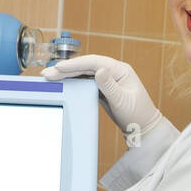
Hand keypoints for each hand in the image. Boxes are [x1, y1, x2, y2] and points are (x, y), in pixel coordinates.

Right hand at [43, 54, 162, 142]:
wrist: (143, 127)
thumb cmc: (137, 115)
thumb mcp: (122, 101)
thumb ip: (109, 85)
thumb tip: (98, 70)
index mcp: (120, 70)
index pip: (94, 62)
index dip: (76, 64)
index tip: (59, 68)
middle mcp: (113, 71)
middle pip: (86, 66)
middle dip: (66, 69)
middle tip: (47, 73)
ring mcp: (107, 79)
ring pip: (83, 73)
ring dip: (67, 74)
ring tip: (49, 77)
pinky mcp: (102, 88)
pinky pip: (85, 81)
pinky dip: (72, 81)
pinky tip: (61, 83)